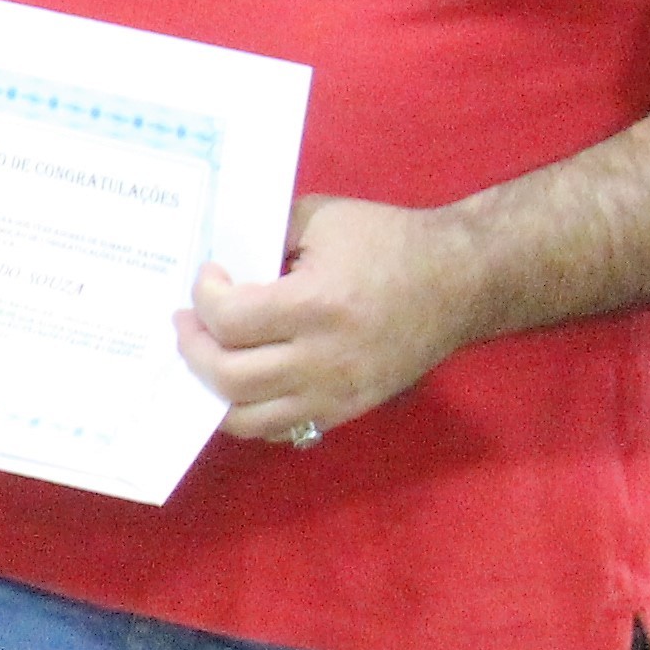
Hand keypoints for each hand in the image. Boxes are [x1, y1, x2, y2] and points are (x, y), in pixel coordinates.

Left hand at [179, 193, 483, 446]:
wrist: (461, 279)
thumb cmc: (390, 242)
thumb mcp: (322, 219)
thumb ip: (266, 237)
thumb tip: (219, 265)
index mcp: (317, 305)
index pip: (229, 320)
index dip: (203, 297)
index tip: (209, 277)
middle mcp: (324, 359)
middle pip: (227, 376)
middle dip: (193, 347)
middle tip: (189, 322)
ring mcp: (336, 393)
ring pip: (246, 418)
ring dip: (213, 388)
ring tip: (209, 355)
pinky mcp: (347, 410)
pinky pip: (280, 430)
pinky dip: (249, 412)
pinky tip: (242, 382)